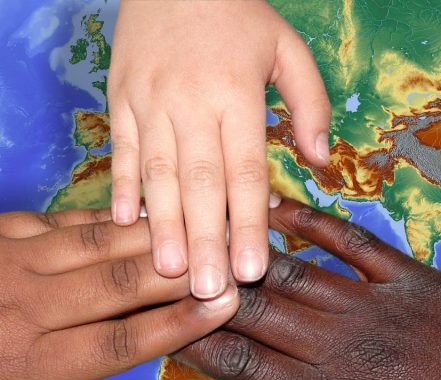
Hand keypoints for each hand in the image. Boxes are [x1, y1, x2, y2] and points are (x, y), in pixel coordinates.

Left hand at [0, 209, 237, 379]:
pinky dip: (97, 219)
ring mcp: (9, 263)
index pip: (120, 343)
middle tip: (233, 258)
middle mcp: (29, 310)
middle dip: (184, 272)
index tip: (222, 306)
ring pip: (97, 246)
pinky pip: (55, 221)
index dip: (178, 325)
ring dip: (152, 238)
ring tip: (198, 228)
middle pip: (124, 286)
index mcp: (25, 367)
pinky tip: (127, 215)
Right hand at [108, 0, 330, 297]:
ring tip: (168, 271)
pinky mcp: (119, 98)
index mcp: (237, 94)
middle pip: (201, 183)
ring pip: (157, 174)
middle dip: (205, 241)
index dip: (248, 224)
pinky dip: (120, 186)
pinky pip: (120, 149)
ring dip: (163, 225)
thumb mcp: (287, 47)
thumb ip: (309, 103)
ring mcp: (150, 101)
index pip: (245, 171)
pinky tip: (123, 225)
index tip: (251, 270)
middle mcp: (191, 103)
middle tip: (207, 291)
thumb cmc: (236, 13)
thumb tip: (321, 160)